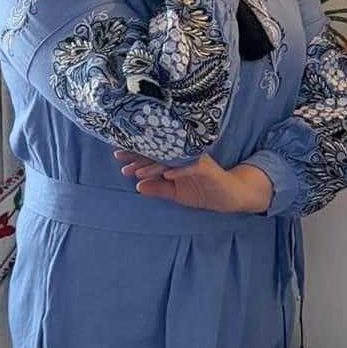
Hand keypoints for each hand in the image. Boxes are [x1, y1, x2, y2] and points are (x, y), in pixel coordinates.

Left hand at [115, 152, 274, 212]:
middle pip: (158, 151)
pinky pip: (190, 167)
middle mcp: (183, 155)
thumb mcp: (174, 193)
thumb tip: (138, 187)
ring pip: (170, 158)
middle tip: (120, 159)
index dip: (135, 154)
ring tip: (138, 173)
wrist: (228, 197)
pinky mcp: (205, 168)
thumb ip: (157, 188)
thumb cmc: (202, 190)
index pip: (153, 153)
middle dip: (138, 155)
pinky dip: (178, 171)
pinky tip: (166, 175)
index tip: (118, 158)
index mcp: (175, 159)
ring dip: (154, 165)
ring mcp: (194, 160)